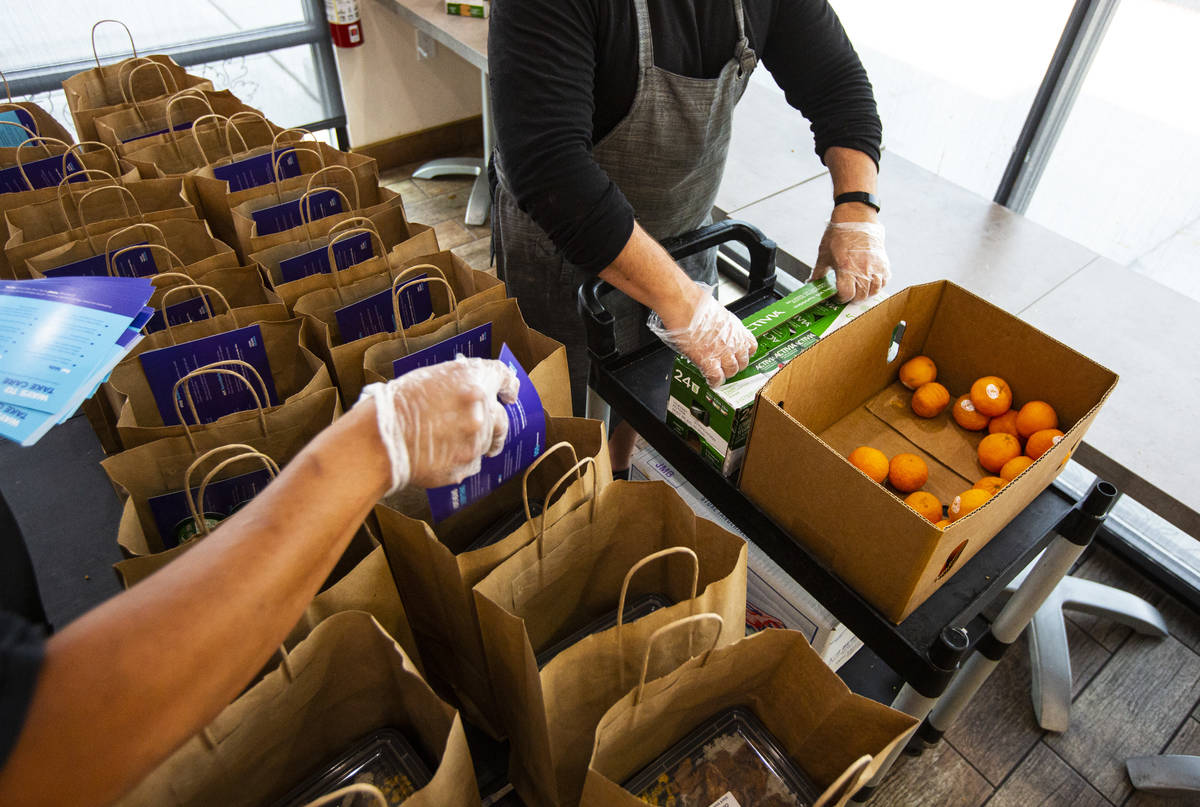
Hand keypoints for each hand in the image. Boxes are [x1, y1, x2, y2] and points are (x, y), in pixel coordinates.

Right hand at [358, 356, 519, 491]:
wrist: (380, 440)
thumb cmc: (396, 404)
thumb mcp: (429, 379)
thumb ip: (458, 384)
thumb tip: (471, 390)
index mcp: (472, 381)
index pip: (503, 377)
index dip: (508, 385)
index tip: (509, 394)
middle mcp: (480, 410)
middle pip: (501, 418)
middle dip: (494, 424)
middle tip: (483, 429)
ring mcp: (475, 442)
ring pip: (487, 443)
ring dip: (473, 443)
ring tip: (447, 442)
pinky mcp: (465, 466)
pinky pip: (471, 464)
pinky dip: (460, 460)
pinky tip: (438, 455)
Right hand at [648, 281, 756, 386]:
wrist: (685, 306)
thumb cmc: (696, 305)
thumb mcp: (718, 314)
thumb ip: (722, 327)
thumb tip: (717, 332)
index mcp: (737, 328)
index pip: (751, 347)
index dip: (743, 353)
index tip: (738, 355)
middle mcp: (733, 341)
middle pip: (743, 362)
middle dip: (734, 365)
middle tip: (725, 366)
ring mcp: (723, 353)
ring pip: (731, 371)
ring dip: (724, 374)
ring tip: (717, 373)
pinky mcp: (708, 361)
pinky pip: (716, 378)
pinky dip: (713, 381)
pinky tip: (710, 380)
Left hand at [813, 221, 890, 302]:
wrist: (855, 217)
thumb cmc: (839, 234)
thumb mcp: (824, 254)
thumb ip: (818, 272)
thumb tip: (812, 283)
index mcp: (846, 267)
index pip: (846, 294)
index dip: (840, 299)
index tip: (837, 297)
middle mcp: (862, 268)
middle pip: (861, 295)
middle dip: (852, 298)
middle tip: (847, 295)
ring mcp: (875, 266)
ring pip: (874, 290)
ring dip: (866, 294)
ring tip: (859, 291)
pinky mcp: (883, 262)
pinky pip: (884, 280)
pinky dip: (878, 285)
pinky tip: (870, 283)